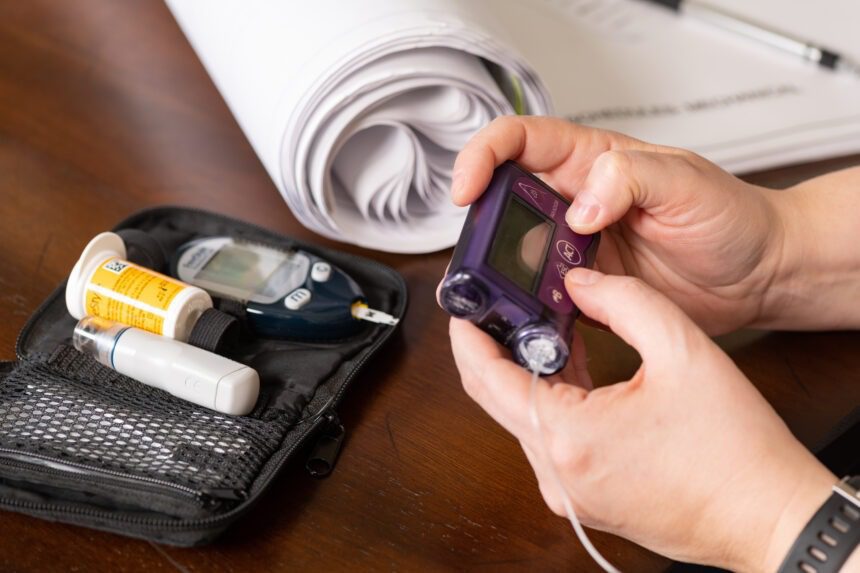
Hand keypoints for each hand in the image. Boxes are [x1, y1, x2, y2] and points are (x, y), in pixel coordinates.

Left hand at [449, 269, 835, 570]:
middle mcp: (558, 473)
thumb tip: (580, 282)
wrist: (769, 517)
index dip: (467, 334)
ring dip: (524, 372)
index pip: (486, 377)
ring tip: (539, 326)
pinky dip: (549, 400)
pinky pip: (547, 440)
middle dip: (490, 347)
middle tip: (496, 306)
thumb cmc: (735, 451)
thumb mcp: (683, 350)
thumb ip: (623, 301)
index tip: (463, 303)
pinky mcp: (584, 498)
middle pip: (495, 398)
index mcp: (570, 438)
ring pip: (521, 418)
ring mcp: (568, 492)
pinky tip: (570, 367)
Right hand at [451, 116, 786, 334]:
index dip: (483, 157)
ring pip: (514, 254)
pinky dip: (531, 310)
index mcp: (590, 160)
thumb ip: (630, 178)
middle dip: (481, 223)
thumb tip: (578, 207)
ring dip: (503, 273)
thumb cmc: (731, 217)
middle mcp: (573, 202)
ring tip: (507, 292)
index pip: (518, 141)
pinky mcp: (584, 289)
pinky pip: (541, 297)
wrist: (757, 276)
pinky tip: (536, 320)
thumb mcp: (688, 181)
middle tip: (480, 252)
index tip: (469, 187)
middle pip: (502, 200)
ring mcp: (575, 248)